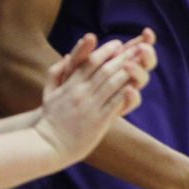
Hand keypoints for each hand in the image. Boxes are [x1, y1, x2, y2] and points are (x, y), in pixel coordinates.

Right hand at [35, 34, 154, 163]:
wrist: (48, 144)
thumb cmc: (50, 119)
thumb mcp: (49, 92)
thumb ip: (56, 73)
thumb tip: (68, 56)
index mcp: (70, 85)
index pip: (90, 62)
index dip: (105, 51)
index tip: (118, 44)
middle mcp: (81, 92)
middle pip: (105, 69)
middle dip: (122, 57)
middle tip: (137, 48)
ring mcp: (90, 106)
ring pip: (112, 83)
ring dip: (127, 72)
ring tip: (140, 63)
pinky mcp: (98, 121)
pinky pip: (114, 103)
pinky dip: (125, 94)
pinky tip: (135, 86)